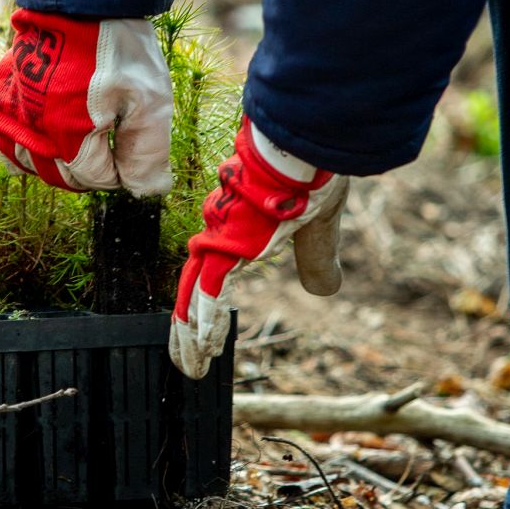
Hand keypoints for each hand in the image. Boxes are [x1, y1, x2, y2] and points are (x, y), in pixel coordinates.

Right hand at [0, 8, 172, 196]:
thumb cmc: (120, 46)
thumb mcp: (150, 99)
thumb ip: (147, 152)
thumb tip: (145, 191)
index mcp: (68, 134)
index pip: (95, 178)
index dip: (119, 174)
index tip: (132, 155)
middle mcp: (31, 128)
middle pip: (60, 176)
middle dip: (89, 173)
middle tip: (110, 153)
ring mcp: (9, 110)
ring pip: (25, 162)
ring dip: (52, 164)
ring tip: (76, 149)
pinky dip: (15, 144)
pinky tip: (36, 138)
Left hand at [170, 117, 349, 378]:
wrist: (311, 141)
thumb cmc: (315, 171)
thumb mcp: (320, 226)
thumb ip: (316, 257)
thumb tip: (323, 290)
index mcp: (241, 232)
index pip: (212, 278)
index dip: (205, 309)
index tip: (202, 337)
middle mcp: (225, 236)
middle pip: (194, 291)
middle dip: (188, 331)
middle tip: (186, 363)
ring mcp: (223, 240)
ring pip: (195, 297)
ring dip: (192, 336)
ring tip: (189, 367)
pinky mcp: (231, 246)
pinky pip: (211, 292)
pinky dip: (206, 323)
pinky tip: (203, 349)